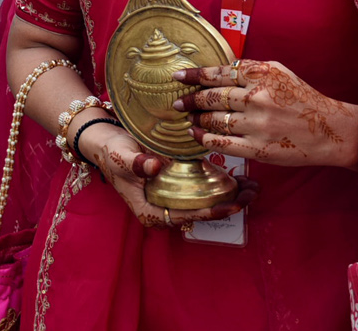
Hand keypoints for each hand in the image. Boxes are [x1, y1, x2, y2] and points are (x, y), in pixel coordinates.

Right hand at [73, 115, 256, 229]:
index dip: (210, 212)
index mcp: (151, 211)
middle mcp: (163, 208)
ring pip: (206, 201)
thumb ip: (136, 163)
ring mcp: (171, 197)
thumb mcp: (121, 157)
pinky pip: (202, 188)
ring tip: (253, 186)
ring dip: (230, 195)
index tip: (231, 204)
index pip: (186, 216)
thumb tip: (153, 167)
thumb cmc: (110, 151)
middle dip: (229, 204)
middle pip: (201, 212)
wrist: (104, 140)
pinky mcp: (175, 184)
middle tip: (252, 193)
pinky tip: (239, 176)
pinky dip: (221, 183)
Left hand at [173, 60, 357, 169]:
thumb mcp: (279, 73)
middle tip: (178, 103)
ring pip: (214, 119)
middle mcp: (258, 97)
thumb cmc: (302, 99)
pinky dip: (204, 138)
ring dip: (197, 119)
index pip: (218, 73)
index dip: (194, 75)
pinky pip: (222, 143)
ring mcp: (257, 124)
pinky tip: (196, 135)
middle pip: (212, 97)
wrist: (331, 130)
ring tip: (189, 118)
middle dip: (190, 100)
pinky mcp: (259, 148)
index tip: (178, 76)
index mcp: (262, 74)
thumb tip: (215, 71)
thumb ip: (249, 70)